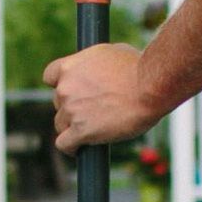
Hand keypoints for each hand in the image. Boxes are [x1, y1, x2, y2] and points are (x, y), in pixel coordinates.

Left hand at [44, 43, 162, 150]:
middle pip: (58, 103)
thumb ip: (96, 64)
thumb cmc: (139, 67)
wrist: (150, 86)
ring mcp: (71, 110)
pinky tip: (80, 148)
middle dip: (72, 107)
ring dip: (73, 127)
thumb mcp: (112, 52)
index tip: (72, 91)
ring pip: (61, 124)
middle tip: (93, 111)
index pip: (50, 77)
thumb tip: (100, 69)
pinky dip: (71, 148)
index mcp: (70, 66)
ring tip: (93, 130)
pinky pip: (64, 144)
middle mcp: (65, 87)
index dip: (62, 85)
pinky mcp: (80, 131)